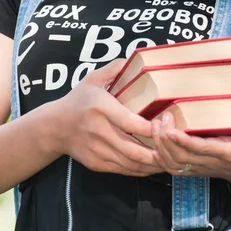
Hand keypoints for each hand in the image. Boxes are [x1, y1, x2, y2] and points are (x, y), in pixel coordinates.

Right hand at [54, 59, 163, 176]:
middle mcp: (99, 132)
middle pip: (133, 149)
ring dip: (153, 165)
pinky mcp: (97, 164)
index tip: (166, 125)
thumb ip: (115, 68)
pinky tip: (154, 165)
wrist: (54, 127)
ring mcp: (97, 151)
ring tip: (170, 158)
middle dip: (157, 153)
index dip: (151, 129)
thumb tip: (139, 59)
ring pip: (131, 164)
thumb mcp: (93, 78)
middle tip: (176, 147)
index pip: (130, 123)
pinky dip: (141, 170)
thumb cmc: (79, 99)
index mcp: (101, 108)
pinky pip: (123, 171)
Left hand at [151, 112, 230, 192]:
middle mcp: (210, 163)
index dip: (184, 141)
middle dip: (165, 139)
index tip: (171, 129)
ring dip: (160, 147)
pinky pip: (173, 168)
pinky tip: (154, 143)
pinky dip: (160, 158)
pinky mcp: (196, 169)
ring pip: (173, 163)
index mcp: (226, 155)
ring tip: (155, 125)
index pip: (201, 150)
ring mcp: (201, 168)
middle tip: (161, 119)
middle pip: (181, 157)